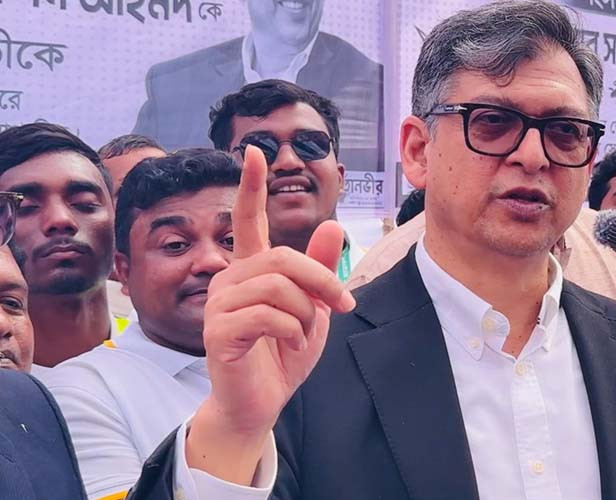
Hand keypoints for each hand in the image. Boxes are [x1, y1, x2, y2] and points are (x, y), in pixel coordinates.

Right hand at [186, 145, 354, 483]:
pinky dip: (293, 332)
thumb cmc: (284, 352)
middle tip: (343, 306)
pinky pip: (269, 316)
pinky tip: (288, 345)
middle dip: (322, 282)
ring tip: (303, 333)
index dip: (252, 186)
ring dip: (307, 314)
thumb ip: (319, 269)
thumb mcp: (313, 308)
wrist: (262, 401)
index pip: (249, 219)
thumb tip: (332, 225)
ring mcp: (220, 304)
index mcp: (252, 269)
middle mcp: (230, 278)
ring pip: (279, 287)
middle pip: (284, 258)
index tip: (254, 151)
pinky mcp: (218, 331)